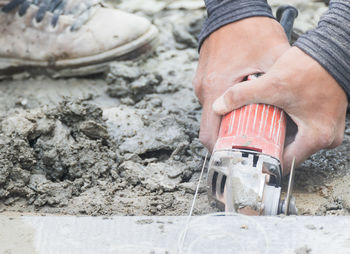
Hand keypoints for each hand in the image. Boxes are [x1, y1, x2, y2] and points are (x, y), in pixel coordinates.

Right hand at [193, 17, 289, 151]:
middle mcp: (204, 90)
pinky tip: (240, 102)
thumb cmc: (249, 30)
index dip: (220, 151)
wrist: (231, 11)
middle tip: (246, 142)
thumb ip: (280, 85)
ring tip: (246, 121)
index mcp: (217, 89)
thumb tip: (294, 110)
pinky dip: (223, 108)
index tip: (235, 157)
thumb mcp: (273, 57)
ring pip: (210, 115)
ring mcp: (201, 84)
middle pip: (209, 129)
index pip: (209, 135)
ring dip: (226, 123)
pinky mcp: (203, 78)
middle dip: (225, 140)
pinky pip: (211, 101)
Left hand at [213, 47, 347, 173]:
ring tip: (257, 127)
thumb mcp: (272, 84)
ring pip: (294, 138)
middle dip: (267, 144)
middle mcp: (325, 137)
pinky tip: (272, 115)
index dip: (263, 157)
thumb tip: (219, 106)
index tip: (248, 154)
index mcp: (316, 137)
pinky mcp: (324, 117)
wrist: (333, 49)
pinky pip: (301, 128)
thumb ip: (242, 95)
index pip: (284, 161)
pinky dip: (286, 123)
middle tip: (248, 139)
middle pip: (288, 150)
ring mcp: (326, 127)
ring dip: (276, 133)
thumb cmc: (312, 68)